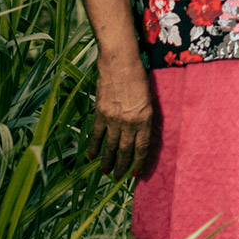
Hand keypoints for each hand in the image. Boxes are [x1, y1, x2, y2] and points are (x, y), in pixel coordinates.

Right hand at [88, 61, 154, 179]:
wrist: (120, 61)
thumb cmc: (138, 74)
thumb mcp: (148, 96)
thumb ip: (144, 114)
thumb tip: (139, 130)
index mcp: (145, 118)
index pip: (142, 147)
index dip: (138, 162)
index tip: (136, 173)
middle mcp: (130, 122)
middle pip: (126, 150)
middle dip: (123, 166)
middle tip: (119, 177)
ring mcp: (113, 119)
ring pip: (111, 146)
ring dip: (108, 160)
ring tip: (106, 171)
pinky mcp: (100, 113)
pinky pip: (96, 134)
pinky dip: (93, 146)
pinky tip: (91, 155)